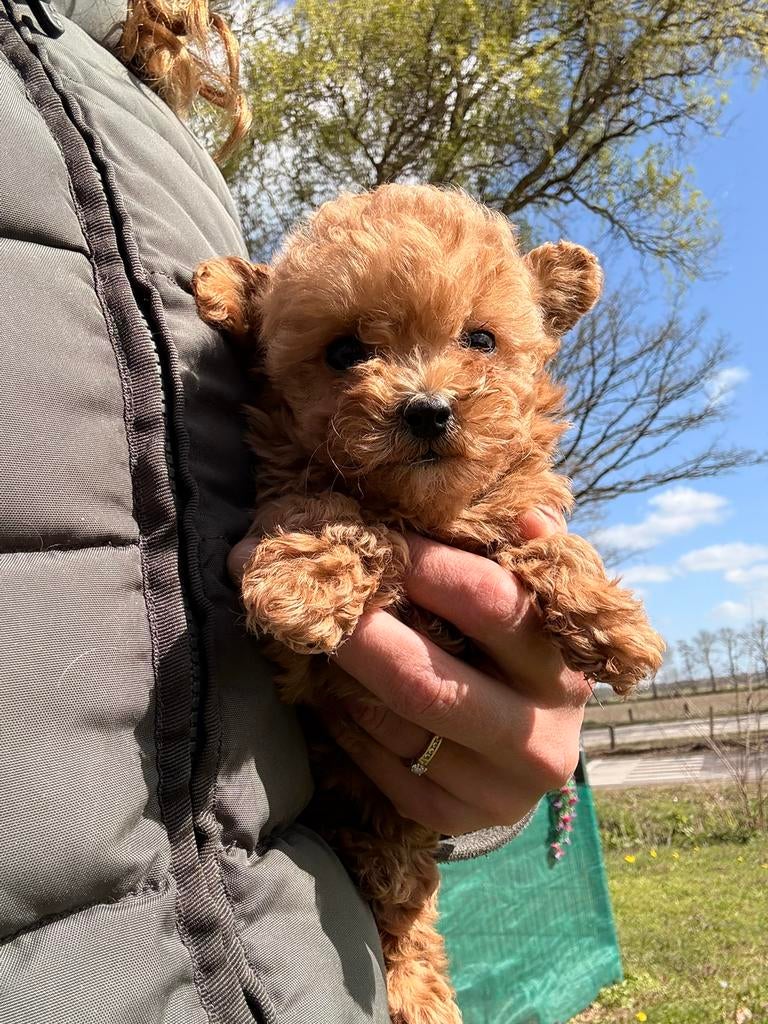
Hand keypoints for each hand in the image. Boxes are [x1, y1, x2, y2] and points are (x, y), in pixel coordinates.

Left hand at [324, 508, 588, 834]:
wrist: (533, 752)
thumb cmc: (525, 656)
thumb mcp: (542, 607)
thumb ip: (535, 559)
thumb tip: (528, 519)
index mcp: (563, 669)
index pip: (490, 605)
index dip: (423, 565)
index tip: (372, 537)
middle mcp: (538, 739)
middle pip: (424, 680)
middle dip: (356, 630)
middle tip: (308, 592)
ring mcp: (496, 790)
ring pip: (391, 725)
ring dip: (341, 673)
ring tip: (312, 633)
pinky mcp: (454, 820)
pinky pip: (378, 766)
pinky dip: (344, 721)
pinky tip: (331, 688)